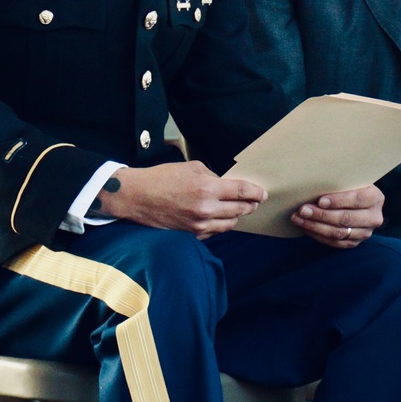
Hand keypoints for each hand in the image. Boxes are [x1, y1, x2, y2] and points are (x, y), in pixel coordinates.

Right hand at [94, 162, 266, 238]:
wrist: (137, 197)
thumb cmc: (161, 178)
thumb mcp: (191, 167)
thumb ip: (212, 176)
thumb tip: (225, 184)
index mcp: (207, 188)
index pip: (242, 192)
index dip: (256, 192)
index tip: (263, 193)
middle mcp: (206, 209)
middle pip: (240, 210)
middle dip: (250, 205)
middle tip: (254, 201)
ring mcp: (199, 224)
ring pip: (229, 223)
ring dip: (236, 216)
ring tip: (239, 209)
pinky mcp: (191, 234)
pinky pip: (215, 232)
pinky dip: (221, 224)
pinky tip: (221, 217)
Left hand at [290, 184, 383, 247]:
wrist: (359, 202)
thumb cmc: (350, 187)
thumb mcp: (351, 180)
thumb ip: (339, 182)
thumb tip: (315, 184)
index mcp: (375, 198)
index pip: (356, 199)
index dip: (338, 201)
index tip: (320, 201)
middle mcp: (373, 218)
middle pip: (345, 218)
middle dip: (321, 215)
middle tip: (303, 210)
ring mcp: (365, 233)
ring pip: (338, 233)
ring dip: (315, 227)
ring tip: (298, 219)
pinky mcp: (354, 243)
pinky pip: (334, 243)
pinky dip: (317, 235)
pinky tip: (305, 227)